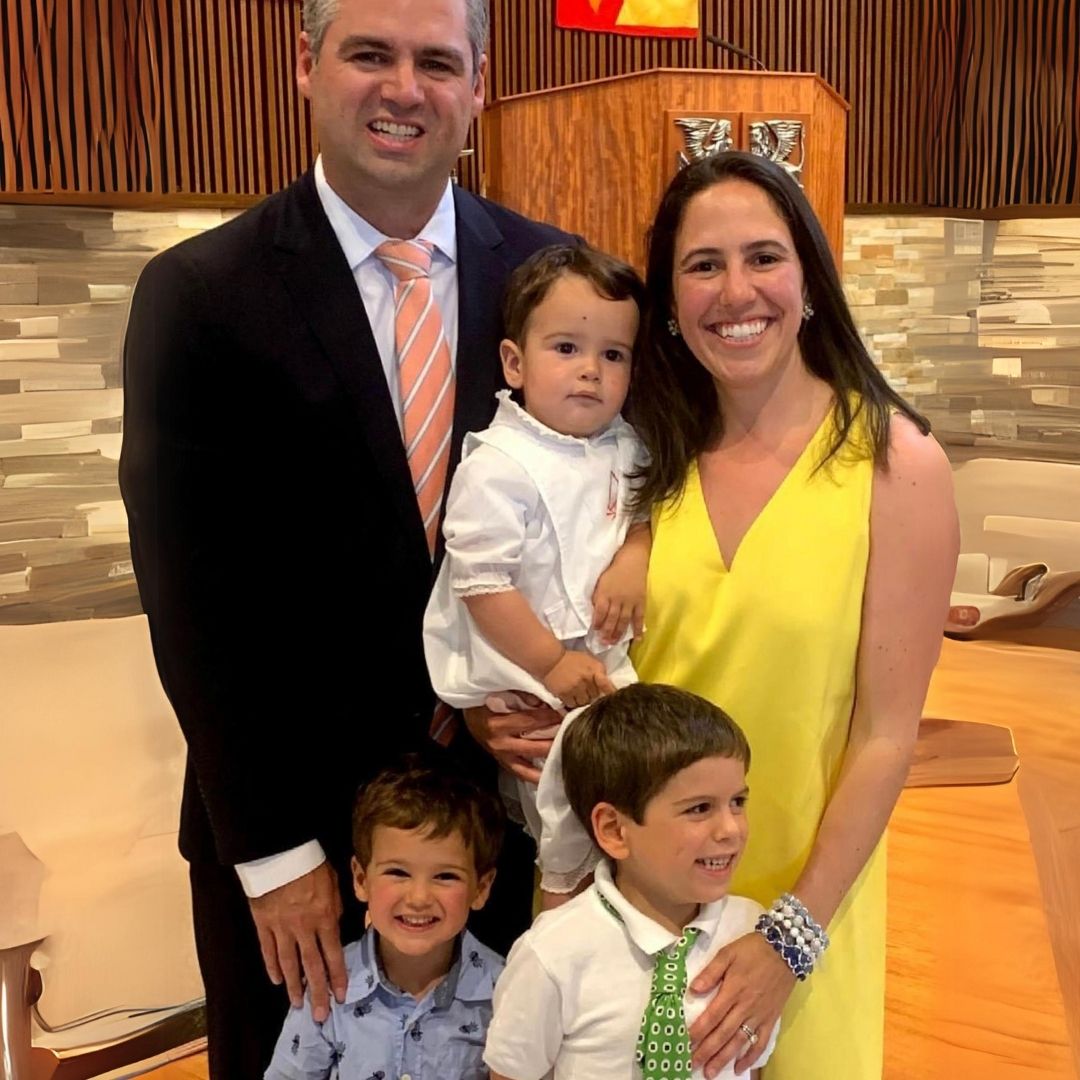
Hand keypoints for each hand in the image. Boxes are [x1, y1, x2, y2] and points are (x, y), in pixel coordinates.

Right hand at [249, 862, 345, 1021]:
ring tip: (297, 1004)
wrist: (280, 852)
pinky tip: (277, 980)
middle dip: (317, 992)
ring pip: (288, 964)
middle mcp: (304, 929)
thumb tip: (338, 926)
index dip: (337, 977)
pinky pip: (267, 950)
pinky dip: (272, 967)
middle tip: (320, 1015)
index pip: (333, 954)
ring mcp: (281, 928)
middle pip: (311, 966)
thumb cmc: (312, 863)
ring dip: (294, 985)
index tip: (341, 996)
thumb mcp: (335, 882)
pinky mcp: (263, 923)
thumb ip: (337, 907)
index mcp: (325, 917)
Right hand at [464, 696, 562, 783]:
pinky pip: (522, 773)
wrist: (469, 717)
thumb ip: (521, 696)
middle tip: (575, 733)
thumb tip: (546, 700)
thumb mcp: (499, 695)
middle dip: (556, 738)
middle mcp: (500, 743)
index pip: (531, 721)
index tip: (568, 713)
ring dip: (550, 756)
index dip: (551, 717)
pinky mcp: (503, 763)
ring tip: (570, 754)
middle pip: (535, 743)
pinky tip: (552, 775)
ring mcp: (501, 755)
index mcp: (498, 724)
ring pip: (532, 760)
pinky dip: (536, 775)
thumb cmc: (485, 702)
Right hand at [542, 650, 614, 708]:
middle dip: (592, 694)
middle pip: (595, 696)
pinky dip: (572, 702)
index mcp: (594, 669)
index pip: (606, 684)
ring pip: (584, 702)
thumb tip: (607, 687)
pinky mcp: (564, 694)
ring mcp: (575, 687)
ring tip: (577, 693)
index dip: (611, 693)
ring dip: (582, 700)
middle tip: (586, 690)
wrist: (551, 660)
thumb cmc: (571, 660)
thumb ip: (598, 672)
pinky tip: (569, 695)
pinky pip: (572, 704)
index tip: (614, 700)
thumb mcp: (589, 660)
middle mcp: (586, 679)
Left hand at [592, 549, 647, 644]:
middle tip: (603, 642)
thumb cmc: (613, 570)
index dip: (597, 622)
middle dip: (606, 632)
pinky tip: (636, 639)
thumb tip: (596, 611)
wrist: (632, 559)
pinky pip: (639, 618)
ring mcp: (630, 601)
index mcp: (605, 593)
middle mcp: (617, 599)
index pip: (599, 612)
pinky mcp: (640, 601)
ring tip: (613, 642)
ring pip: (623, 621)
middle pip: (611, 619)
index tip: (594, 631)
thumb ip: (598, 597)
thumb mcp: (600, 582)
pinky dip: (637, 629)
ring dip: (618, 633)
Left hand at [688, 931, 794, 1076]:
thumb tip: (693, 989)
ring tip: (711, 1072)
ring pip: (740, 1042)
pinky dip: (751, 1057)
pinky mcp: (771, 1019)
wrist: (786, 949)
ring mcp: (759, 1015)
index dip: (698, 1031)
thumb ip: (711, 972)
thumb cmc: (752, 950)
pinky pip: (760, 1042)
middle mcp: (746, 1007)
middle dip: (707, 1050)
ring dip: (724, 1058)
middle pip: (724, 1033)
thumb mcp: (728, 953)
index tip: (686, 1042)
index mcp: (733, 990)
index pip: (712, 1016)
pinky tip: (740, 1068)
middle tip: (693, 1064)